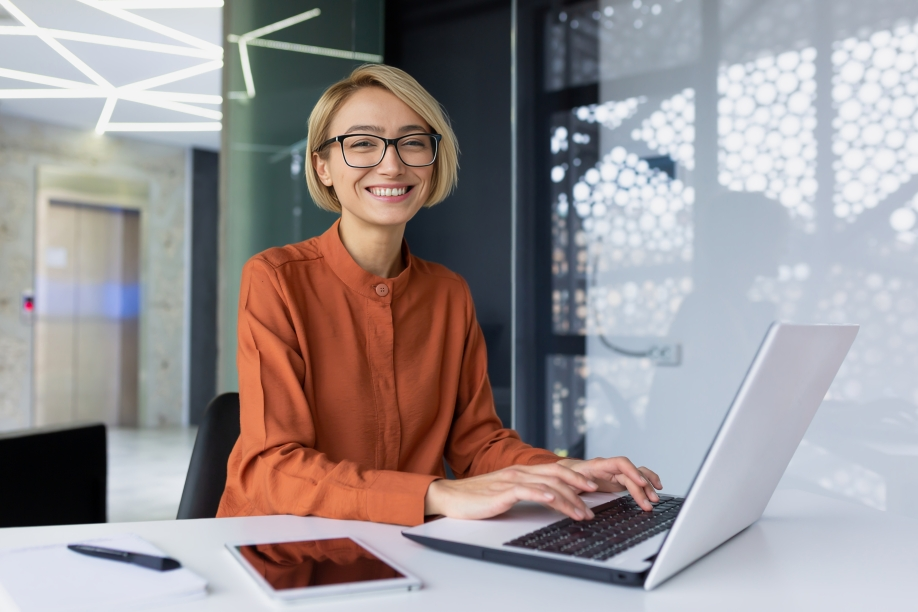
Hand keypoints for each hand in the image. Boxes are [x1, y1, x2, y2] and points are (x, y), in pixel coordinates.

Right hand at [424, 463, 600, 520]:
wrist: (450, 497)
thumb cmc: (477, 498)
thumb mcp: (506, 493)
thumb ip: (525, 492)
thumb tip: (547, 501)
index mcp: (522, 472)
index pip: (555, 471)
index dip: (576, 478)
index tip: (593, 489)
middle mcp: (519, 472)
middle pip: (557, 475)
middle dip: (579, 488)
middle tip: (595, 502)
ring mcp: (511, 481)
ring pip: (547, 486)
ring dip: (568, 500)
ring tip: (581, 513)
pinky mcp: (501, 492)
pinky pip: (526, 491)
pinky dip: (542, 495)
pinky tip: (553, 501)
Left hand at [557, 457, 661, 510]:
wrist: (563, 472)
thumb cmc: (564, 477)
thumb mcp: (566, 484)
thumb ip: (574, 492)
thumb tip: (581, 507)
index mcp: (598, 465)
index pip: (620, 463)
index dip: (632, 472)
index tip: (641, 483)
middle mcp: (609, 467)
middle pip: (631, 474)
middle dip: (642, 489)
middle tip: (648, 504)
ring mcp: (615, 472)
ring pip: (637, 475)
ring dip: (647, 486)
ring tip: (655, 500)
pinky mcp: (618, 479)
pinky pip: (636, 477)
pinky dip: (647, 481)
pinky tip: (656, 488)